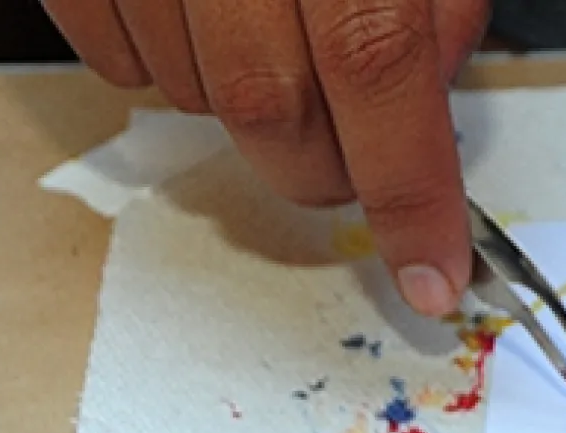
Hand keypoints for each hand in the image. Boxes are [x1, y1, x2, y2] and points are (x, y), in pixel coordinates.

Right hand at [42, 0, 491, 316]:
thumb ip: (441, 5)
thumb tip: (430, 108)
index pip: (379, 65)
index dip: (412, 187)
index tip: (436, 274)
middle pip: (277, 110)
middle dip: (331, 164)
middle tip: (363, 147)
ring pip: (200, 99)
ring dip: (256, 107)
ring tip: (280, 33)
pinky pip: (124, 64)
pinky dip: (178, 69)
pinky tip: (209, 18)